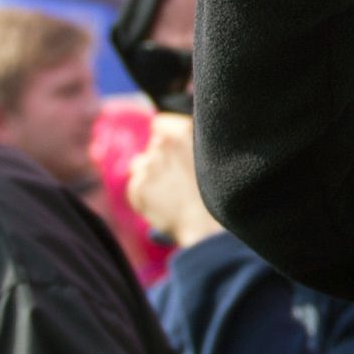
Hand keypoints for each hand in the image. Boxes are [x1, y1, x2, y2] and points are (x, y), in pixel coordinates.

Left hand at [124, 115, 224, 248]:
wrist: (209, 229)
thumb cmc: (217, 195)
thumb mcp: (214, 157)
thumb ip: (194, 140)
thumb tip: (173, 135)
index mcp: (183, 132)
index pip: (159, 124)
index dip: (168, 138)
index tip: (176, 153)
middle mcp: (163, 144)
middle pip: (152, 146)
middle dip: (160, 159)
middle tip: (179, 179)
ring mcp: (148, 166)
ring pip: (140, 166)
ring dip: (150, 176)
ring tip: (172, 194)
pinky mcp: (137, 187)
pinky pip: (135, 186)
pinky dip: (145, 196)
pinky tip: (163, 205)